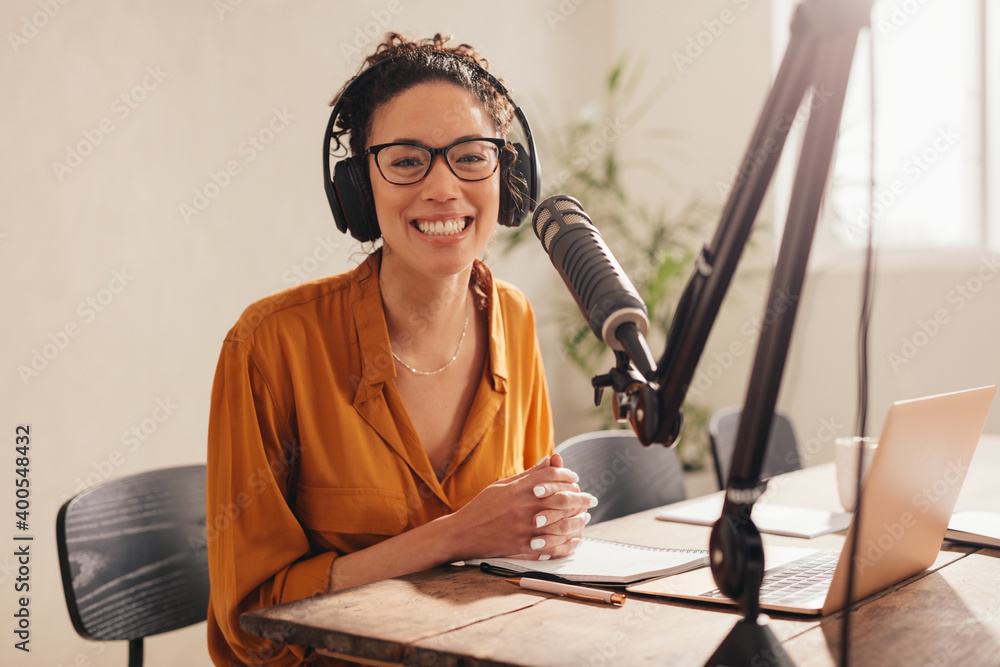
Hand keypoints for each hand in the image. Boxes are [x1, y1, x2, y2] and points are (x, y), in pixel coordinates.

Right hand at [446, 453, 596, 561]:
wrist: (463, 533)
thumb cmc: (482, 507)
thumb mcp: (503, 485)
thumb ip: (529, 475)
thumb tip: (550, 460)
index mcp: (519, 488)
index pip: (552, 475)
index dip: (567, 474)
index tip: (575, 478)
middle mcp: (524, 506)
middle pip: (563, 498)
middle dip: (581, 498)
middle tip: (591, 499)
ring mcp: (525, 527)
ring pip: (562, 523)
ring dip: (578, 521)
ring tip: (585, 518)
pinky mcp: (523, 546)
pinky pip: (553, 546)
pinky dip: (568, 544)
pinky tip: (576, 540)